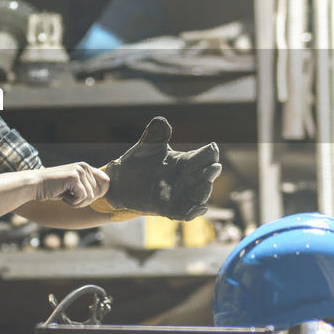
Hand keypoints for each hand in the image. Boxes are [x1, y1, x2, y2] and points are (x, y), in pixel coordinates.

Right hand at [34, 163, 109, 207]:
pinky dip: (73, 202)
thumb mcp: (72, 187)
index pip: (106, 181)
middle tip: (70, 197)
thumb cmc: (52, 189)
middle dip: (84, 201)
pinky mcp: (74, 177)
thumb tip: (103, 192)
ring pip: (91, 197)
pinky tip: (63, 195)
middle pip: (98, 193)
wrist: (35, 185)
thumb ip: (86, 186)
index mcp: (85, 167)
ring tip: (65, 195)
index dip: (101, 193)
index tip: (86, 198)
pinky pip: (82, 197)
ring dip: (78, 202)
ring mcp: (79, 170)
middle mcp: (84, 167)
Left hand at [104, 117, 220, 219]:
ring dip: (204, 191)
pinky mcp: (170, 209)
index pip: (205, 156)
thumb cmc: (137, 162)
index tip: (212, 148)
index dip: (210, 153)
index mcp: (185, 161)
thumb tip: (161, 121)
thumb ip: (155, 134)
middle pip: (207, 175)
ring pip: (200, 195)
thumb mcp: (146, 146)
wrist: (120, 181)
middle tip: (213, 168)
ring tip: (205, 185)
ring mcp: (180, 194)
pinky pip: (187, 212)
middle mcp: (187, 178)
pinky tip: (198, 208)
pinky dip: (194, 211)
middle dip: (210, 172)